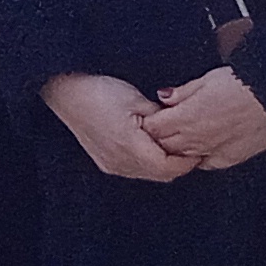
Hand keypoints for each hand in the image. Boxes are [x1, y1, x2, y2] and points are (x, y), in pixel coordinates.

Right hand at [42, 73, 191, 182]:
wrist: (66, 91)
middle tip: (193, 149)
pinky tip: (154, 147)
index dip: (187, 161)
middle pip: (159, 174)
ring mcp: (110, 164)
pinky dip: (148, 162)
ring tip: (176, 146)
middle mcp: (119, 162)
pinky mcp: (105, 161)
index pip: (167, 167)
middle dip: (178, 164)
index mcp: (129, 147)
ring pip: (147, 174)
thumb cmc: (100, 90)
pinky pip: (134, 169)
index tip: (199, 149)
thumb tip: (180, 130)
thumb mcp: (138, 100)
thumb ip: (161, 119)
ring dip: (163, 164)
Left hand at [138, 67, 265, 171]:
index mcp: (187, 116)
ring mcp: (212, 150)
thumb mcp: (208, 79)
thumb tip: (165, 97)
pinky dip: (199, 157)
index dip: (151, 122)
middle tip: (164, 127)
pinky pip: (205, 164)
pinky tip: (202, 147)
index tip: (153, 116)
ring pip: (182, 157)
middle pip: (164, 145)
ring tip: (184, 134)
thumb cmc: (246, 83)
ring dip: (177, 148)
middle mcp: (196, 138)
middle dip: (160, 137)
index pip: (154, 127)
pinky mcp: (229, 158)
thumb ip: (183, 92)